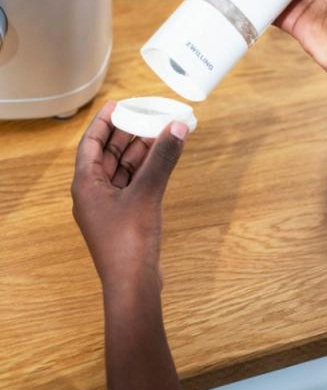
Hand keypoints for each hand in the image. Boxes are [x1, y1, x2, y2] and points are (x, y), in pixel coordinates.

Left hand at [71, 101, 188, 290]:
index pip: (91, 142)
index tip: (118, 104)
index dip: (104, 121)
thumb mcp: (147, 193)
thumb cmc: (129, 241)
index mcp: (86, 184)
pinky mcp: (125, 216)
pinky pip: (135, 183)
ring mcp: (109, 205)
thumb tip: (177, 128)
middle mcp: (93, 192)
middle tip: (147, 115)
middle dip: (128, 134)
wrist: (133, 285)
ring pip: (124, 168)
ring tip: (161, 132)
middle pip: (108, 153)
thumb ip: (162, 158)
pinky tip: (164, 157)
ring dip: (142, 151)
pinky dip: (148, 169)